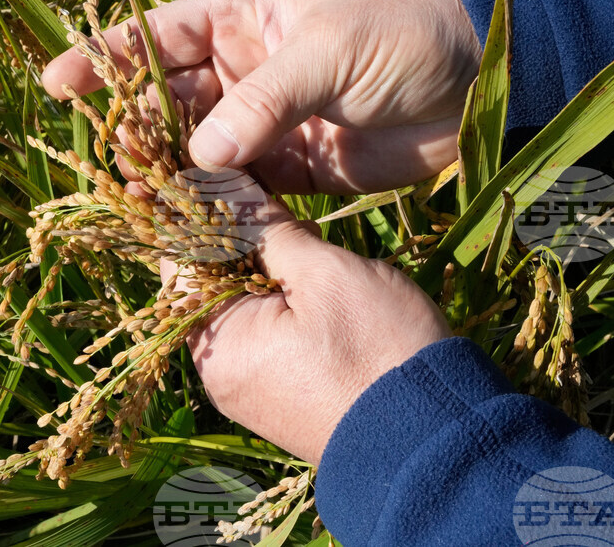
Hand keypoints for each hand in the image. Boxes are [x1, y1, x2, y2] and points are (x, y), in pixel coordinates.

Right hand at [42, 0, 480, 194]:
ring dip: (170, 176)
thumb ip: (264, 101)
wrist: (475, 84)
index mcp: (247, 20)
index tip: (57, 83)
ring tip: (137, 202)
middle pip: (172, 102)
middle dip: (136, 130)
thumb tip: (199, 154)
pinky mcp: (294, 169)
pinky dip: (217, 206)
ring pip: (201, 151)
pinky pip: (242, 189)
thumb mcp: (329, 52)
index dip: (106, 58)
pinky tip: (189, 224)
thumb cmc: (401, 39)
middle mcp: (247, 71)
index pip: (160, 35)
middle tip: (105, 164)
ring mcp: (268, 123)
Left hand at [162, 186, 450, 464]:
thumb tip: (228, 191)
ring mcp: (247, 388)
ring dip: (260, 265)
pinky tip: (310, 276)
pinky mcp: (277, 394)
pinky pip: (260, 333)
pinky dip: (276, 299)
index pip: (179, 258)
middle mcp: (218, 371)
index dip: (198, 209)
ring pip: (237, 305)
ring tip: (299, 234)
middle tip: (269, 198)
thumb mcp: (325, 274)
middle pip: (207, 282)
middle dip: (235, 236)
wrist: (434, 440)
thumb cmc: (379, 351)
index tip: (224, 172)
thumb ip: (266, 230)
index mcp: (215, 342)